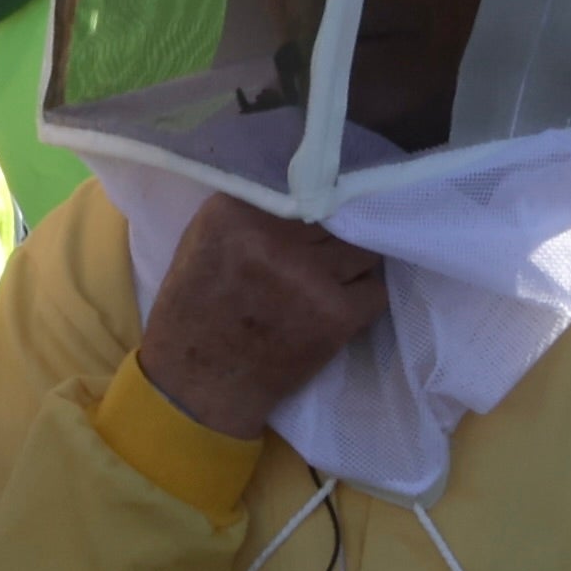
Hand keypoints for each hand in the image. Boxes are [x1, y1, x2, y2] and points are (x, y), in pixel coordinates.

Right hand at [131, 195, 389, 440]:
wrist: (197, 386)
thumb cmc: (195, 311)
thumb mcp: (202, 242)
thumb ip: (247, 211)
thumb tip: (303, 188)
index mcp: (234, 213)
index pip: (301, 184)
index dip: (313, 199)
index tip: (318, 207)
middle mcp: (273, 238)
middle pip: (335, 214)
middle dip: (334, 231)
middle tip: (326, 249)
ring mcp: (308, 276)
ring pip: (363, 249)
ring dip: (352, 263)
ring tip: (334, 277)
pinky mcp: (335, 316)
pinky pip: (375, 291)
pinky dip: (363, 297)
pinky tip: (341, 306)